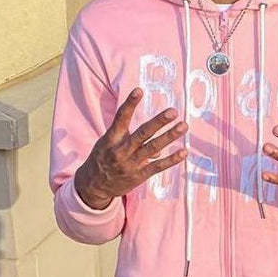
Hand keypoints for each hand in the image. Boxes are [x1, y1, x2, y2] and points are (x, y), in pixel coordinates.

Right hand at [74, 87, 187, 209]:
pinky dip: (171, 159)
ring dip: (169, 136)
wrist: (94, 186)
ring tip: (183, 126)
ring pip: (153, 148)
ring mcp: (132, 163)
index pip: (121, 118)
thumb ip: (130, 140)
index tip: (139, 90)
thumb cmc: (103, 159)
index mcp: (112, 138)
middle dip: (158, 122)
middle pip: (143, 133)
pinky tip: (183, 152)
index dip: (130, 104)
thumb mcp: (108, 144)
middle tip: (173, 111)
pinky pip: (158, 166)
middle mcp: (122, 150)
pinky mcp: (139, 176)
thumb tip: (159, 148)